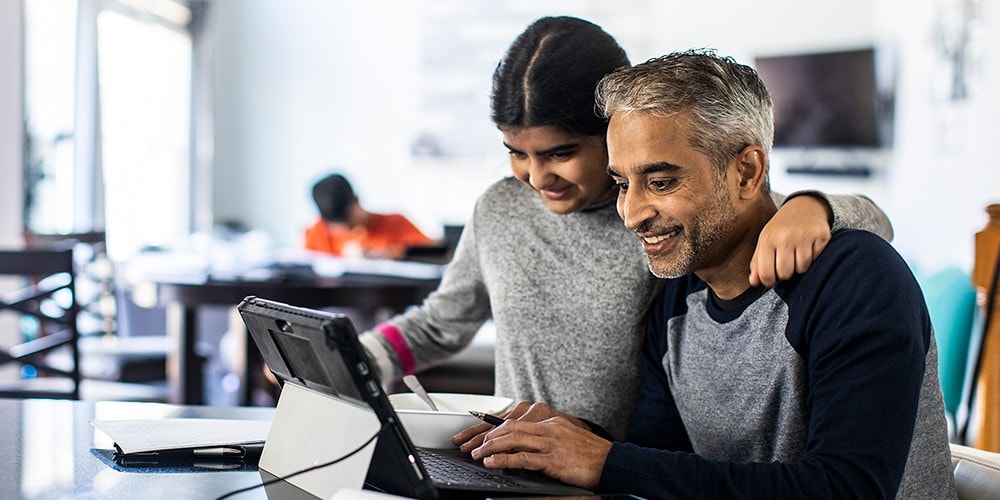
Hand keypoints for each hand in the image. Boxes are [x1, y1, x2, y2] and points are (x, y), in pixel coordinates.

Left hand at [468, 406, 610, 489]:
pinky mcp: (553, 460)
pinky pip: (523, 458)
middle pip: (510, 428)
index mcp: (551, 422)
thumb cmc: (590, 454)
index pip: (515, 421)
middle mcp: (549, 428)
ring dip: (491, 447)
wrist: (613, 462)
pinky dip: (504, 460)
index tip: (480, 436)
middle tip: (473, 446)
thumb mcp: (565, 440)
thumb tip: (521, 449)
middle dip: (487, 437)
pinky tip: (493, 463)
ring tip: (478, 455)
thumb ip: (544, 440)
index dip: (494, 428)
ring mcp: (551, 443)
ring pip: (513, 440)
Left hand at [749, 195, 832, 286]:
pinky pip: (816, 260)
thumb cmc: (781, 228)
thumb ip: (757, 262)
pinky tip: (808, 248)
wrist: (804, 206)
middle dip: (785, 273)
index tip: (772, 280)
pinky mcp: (821, 236)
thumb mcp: (765, 240)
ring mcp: (804, 236)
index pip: (766, 273)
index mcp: (767, 239)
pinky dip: (813, 258)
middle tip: (786, 263)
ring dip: (800, 266)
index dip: (769, 281)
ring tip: (797, 254)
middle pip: (785, 273)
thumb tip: (754, 282)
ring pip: (802, 269)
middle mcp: (785, 237)